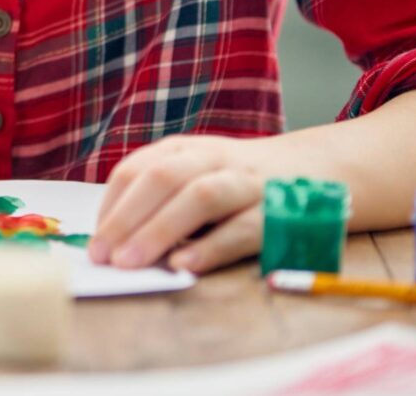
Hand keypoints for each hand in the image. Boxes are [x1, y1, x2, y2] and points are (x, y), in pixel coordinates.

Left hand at [90, 133, 326, 273]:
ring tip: (131, 262)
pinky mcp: (280, 212)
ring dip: (159, 230)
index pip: (137, 169)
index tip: (93, 241)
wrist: (322, 171)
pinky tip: (184, 264)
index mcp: (188, 150)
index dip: (111, 205)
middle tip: (102, 257)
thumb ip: (163, 199)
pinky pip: (243, 227)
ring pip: (200, 197)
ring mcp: (249, 183)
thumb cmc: (243, 183)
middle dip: (126, 218)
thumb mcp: (199, 173)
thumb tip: (115, 241)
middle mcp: (215, 160)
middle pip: (162, 179)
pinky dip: (211, 246)